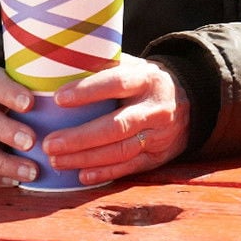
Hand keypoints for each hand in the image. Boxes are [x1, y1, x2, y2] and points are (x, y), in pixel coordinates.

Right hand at [0, 66, 42, 187]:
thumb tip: (85, 85)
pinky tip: (16, 181)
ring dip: (4, 163)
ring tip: (32, 172)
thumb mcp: (25, 84)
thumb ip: (46, 84)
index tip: (31, 103)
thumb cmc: (16, 98)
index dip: (9, 93)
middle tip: (32, 141)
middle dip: (6, 131)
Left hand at [40, 53, 191, 186]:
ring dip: (86, 158)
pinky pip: (130, 167)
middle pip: (116, 125)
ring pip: (120, 150)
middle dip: (80, 137)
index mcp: (147, 79)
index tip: (59, 98)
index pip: (117, 83)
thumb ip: (105, 67)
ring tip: (56, 159)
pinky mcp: (158, 155)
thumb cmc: (146, 83)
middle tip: (49, 143)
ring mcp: (159, 134)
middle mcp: (155, 108)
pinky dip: (105, 172)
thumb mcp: (134, 67)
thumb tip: (60, 65)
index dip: (88, 91)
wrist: (191, 102)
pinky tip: (82, 175)